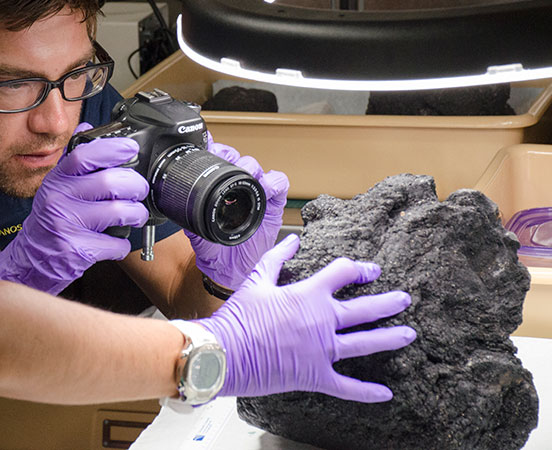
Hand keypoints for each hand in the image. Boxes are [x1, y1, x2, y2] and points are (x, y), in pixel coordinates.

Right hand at [0, 124, 149, 293]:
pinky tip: (117, 240)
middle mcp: (59, 199)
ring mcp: (67, 225)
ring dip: (136, 213)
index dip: (111, 149)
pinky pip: (115, 242)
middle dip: (134, 185)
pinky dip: (123, 243)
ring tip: (135, 214)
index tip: (130, 148)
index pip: (83, 155)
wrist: (33, 258)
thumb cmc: (50, 220)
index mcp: (57, 180)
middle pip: (109, 182)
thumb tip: (88, 129)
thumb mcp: (55, 186)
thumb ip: (73, 161)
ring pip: (118, 211)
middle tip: (139, 189)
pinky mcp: (77, 249)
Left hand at [186, 133, 288, 290]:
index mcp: (219, 190)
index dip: (215, 150)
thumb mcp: (196, 232)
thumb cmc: (214, 250)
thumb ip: (189, 217)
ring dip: (253, 167)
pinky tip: (267, 187)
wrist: (230, 271)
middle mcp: (238, 189)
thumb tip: (176, 204)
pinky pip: (280, 184)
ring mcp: (257, 194)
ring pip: (259, 168)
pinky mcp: (274, 204)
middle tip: (228, 160)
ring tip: (248, 174)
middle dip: (234, 156)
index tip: (209, 145)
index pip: (219, 162)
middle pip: (239, 160)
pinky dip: (275, 181)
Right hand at [199, 234, 415, 402]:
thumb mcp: (256, 280)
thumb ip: (277, 258)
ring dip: (390, 338)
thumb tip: (292, 241)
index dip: (358, 268)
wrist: (224, 352)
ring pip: (365, 343)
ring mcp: (321, 350)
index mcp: (308, 294)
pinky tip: (387, 393)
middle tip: (404, 299)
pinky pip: (347, 386)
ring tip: (409, 334)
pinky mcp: (315, 375)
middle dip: (388, 302)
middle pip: (365, 309)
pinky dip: (367, 392)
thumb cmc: (237, 317)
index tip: (368, 270)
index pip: (342, 273)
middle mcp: (321, 320)